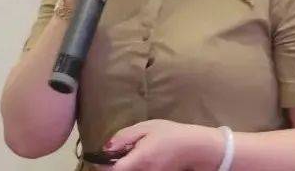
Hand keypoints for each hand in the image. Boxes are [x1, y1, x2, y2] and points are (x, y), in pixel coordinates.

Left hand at [101, 119, 223, 170]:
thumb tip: (106, 147)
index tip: (98, 158)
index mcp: (140, 160)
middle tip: (113, 155)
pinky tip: (139, 159)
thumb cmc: (171, 134)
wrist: (196, 147)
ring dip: (124, 167)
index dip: (102, 165)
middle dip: (113, 166)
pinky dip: (134, 168)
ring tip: (128, 155)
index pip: (114, 170)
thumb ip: (124, 137)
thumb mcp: (146, 128)